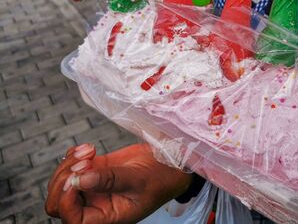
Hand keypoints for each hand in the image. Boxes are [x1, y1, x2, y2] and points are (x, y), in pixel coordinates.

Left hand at [45, 143, 192, 223]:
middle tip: (85, 162)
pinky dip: (73, 155)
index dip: (67, 201)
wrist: (170, 163)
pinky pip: (71, 165)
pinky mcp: (95, 170)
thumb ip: (110, 180)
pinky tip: (90, 149)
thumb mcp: (138, 180)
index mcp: (106, 216)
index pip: (72, 219)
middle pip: (58, 202)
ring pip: (63, 182)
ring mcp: (93, 187)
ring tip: (90, 152)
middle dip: (64, 180)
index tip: (78, 178)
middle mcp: (96, 205)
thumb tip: (80, 180)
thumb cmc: (161, 179)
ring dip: (69, 164)